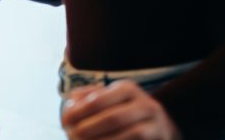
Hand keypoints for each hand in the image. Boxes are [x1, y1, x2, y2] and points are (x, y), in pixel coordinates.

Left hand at [62, 80, 181, 139]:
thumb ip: (87, 98)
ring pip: (128, 135)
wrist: (160, 127)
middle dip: (89, 129)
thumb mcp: (108, 98)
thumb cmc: (123, 110)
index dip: (79, 112)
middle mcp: (145, 104)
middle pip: (113, 118)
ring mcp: (157, 125)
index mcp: (127, 89)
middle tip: (71, 135)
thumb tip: (70, 104)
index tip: (64, 121)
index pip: (99, 100)